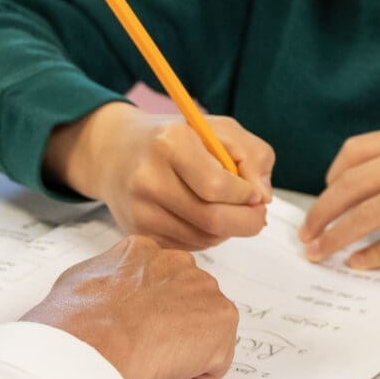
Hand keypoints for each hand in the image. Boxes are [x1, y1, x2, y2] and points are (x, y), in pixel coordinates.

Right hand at [22, 234, 241, 378]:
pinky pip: (212, 363)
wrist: (89, 343)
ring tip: (147, 368)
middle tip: (143, 353)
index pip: (158, 281)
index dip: (146, 314)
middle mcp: (179, 263)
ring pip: (202, 333)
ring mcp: (205, 290)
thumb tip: (100, 296)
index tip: (133, 332)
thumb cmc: (72, 322)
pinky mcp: (221, 322)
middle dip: (169, 330)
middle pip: (185, 303)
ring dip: (180, 355)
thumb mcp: (76, 284)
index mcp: (143, 252)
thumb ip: (100, 282)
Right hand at [48, 102, 274, 249]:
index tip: (256, 194)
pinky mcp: (138, 234)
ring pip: (204, 238)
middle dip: (246, 222)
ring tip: (223, 208)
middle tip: (257, 215)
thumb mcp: (219, 130)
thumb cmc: (179, 139)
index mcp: (170, 144)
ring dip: (227, 230)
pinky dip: (206, 237)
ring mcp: (140, 211)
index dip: (246, 196)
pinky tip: (201, 217)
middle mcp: (148, 179)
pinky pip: (189, 248)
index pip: (217, 187)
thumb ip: (253, 155)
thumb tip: (263, 197)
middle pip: (212, 220)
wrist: (116, 153)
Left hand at [298, 124, 379, 269]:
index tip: (323, 202)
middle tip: (306, 236)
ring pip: (365, 214)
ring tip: (321, 255)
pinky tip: (361, 266)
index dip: (330, 180)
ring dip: (336, 238)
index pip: (353, 153)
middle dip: (321, 214)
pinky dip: (373, 256)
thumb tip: (366, 194)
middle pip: (349, 185)